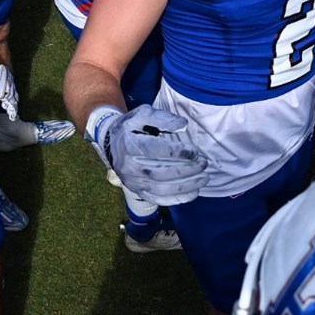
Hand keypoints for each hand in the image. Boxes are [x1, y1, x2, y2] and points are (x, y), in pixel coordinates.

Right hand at [87, 104, 209, 204]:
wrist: (110, 144)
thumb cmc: (130, 127)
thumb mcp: (143, 114)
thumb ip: (162, 118)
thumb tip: (183, 126)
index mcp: (129, 144)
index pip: (154, 150)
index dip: (177, 152)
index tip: (195, 151)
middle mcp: (129, 166)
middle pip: (160, 172)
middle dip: (186, 169)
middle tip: (203, 163)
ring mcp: (134, 182)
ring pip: (162, 188)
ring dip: (186, 185)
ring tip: (204, 177)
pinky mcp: (139, 192)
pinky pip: (159, 199)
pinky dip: (178, 198)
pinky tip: (194, 192)